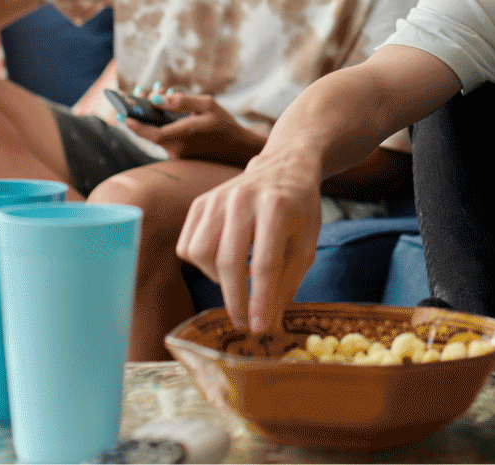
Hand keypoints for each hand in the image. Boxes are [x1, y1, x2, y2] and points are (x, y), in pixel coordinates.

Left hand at [117, 88, 265, 166]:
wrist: (236, 148)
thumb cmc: (223, 123)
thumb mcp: (207, 104)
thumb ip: (181, 101)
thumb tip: (156, 98)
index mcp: (186, 135)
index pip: (153, 134)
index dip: (136, 126)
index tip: (123, 115)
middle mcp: (177, 148)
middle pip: (149, 134)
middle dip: (139, 115)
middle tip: (136, 95)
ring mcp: (177, 154)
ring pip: (153, 135)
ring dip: (148, 117)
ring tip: (149, 94)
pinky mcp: (178, 156)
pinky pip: (161, 138)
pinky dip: (157, 123)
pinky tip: (159, 107)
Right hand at [176, 148, 323, 334]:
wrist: (284, 166)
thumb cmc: (299, 208)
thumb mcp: (307, 243)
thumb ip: (288, 282)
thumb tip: (269, 323)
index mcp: (277, 207)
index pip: (264, 264)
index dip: (261, 301)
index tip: (259, 328)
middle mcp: (243, 199)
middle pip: (228, 261)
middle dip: (235, 300)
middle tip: (243, 322)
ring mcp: (217, 198)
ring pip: (201, 254)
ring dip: (217, 280)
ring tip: (236, 281)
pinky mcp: (200, 202)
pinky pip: (187, 245)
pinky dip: (201, 263)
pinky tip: (222, 262)